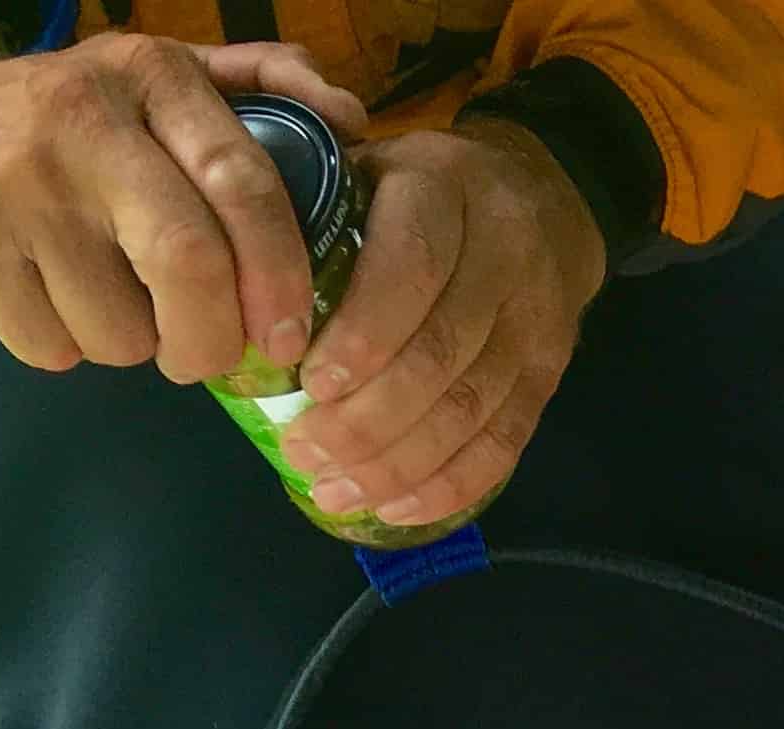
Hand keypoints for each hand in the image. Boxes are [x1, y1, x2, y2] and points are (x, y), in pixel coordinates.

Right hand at [0, 37, 367, 380]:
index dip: (280, 275)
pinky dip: (70, 349)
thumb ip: (263, 88)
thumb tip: (351, 119)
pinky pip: (56, 347)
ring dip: (135, 345)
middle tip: (210, 354)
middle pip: (188, 266)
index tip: (289, 333)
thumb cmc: (78, 122)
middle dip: (215, 339)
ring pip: (122, 328)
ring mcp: (19, 185)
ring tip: (116, 302)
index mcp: (151, 78)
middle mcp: (84, 122)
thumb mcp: (166, 80)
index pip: (243, 185)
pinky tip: (58, 301)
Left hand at [276, 123, 605, 531]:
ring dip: (400, 462)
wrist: (541, 203)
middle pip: (441, 354)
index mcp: (443, 189)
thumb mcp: (363, 166)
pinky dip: (451, 483)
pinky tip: (398, 506)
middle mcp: (503, 254)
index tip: (311, 382)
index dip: (366, 332)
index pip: (414, 266)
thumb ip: (307, 209)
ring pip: (471, 408)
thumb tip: (233, 295)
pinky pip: (505, 442)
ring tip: (337, 489)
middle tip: (305, 453)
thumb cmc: (417, 191)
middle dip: (369, 418)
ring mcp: (535, 321)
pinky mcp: (549, 375)